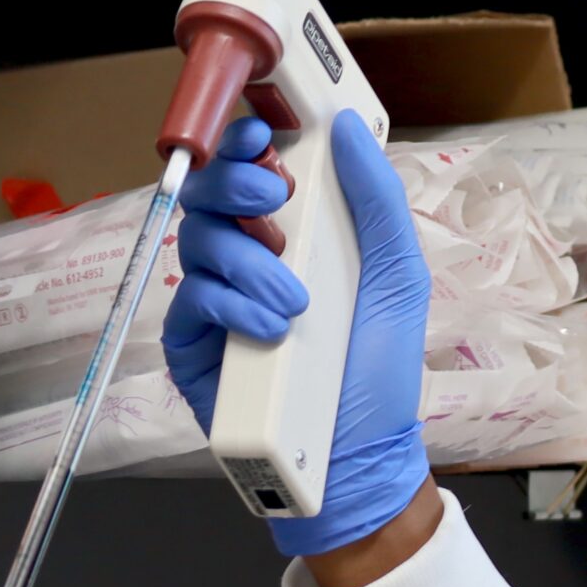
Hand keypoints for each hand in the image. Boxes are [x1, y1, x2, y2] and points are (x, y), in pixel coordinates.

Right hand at [161, 111, 435, 557]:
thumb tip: (347, 130)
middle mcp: (248, 258)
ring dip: (249, 259)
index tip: (263, 133)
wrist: (360, 455)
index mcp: (297, 233)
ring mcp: (215, 302)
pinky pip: (189, 302)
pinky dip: (232, 307)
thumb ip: (378, 201)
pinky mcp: (191, 347)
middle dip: (238, 183)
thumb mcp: (396, 277)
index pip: (253, 168)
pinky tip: (271, 330)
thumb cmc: (378, 368)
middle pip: (211, 193)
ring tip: (294, 300)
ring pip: (198, 241)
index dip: (247, 141)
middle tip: (275, 201)